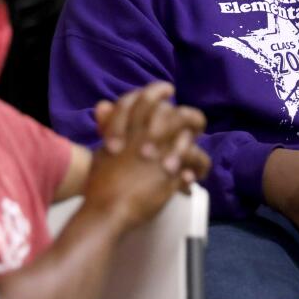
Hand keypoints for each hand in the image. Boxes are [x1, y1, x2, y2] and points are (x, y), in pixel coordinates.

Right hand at [84, 82, 210, 229]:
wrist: (108, 208)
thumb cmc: (100, 181)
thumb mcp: (101, 149)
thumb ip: (107, 126)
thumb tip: (104, 104)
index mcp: (128, 127)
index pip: (145, 97)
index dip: (158, 90)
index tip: (168, 90)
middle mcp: (147, 134)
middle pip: (176, 113)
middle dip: (189, 116)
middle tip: (195, 123)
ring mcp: (162, 152)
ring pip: (190, 138)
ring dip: (193, 146)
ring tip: (195, 157)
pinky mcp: (174, 172)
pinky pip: (196, 162)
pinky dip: (199, 167)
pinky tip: (195, 175)